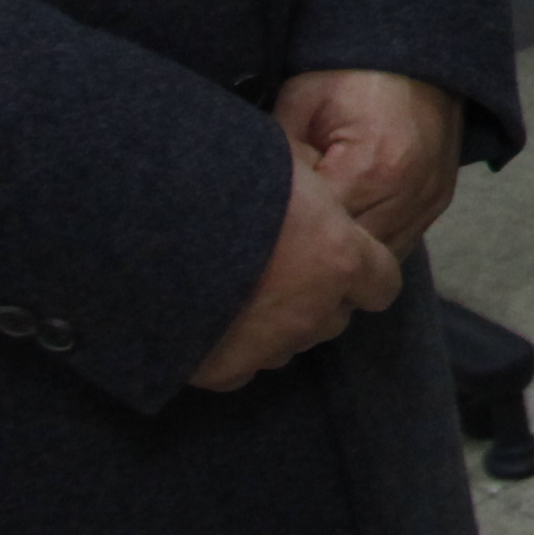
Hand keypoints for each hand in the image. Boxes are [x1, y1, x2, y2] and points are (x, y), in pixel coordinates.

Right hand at [189, 149, 404, 392]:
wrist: (152, 222)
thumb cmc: (224, 180)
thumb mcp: (286, 167)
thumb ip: (315, 193)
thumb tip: (319, 186)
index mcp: (341, 258)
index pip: (382, 282)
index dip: (364, 272)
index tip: (343, 260)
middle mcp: (314, 309)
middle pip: (334, 317)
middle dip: (317, 298)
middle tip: (280, 269)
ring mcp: (270, 344)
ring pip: (290, 344)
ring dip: (276, 325)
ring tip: (240, 291)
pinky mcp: (224, 367)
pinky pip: (242, 367)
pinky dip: (232, 349)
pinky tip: (210, 320)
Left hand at [273, 68, 466, 254]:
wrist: (417, 54)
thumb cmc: (352, 74)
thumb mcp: (300, 102)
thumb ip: (281, 158)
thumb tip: (261, 205)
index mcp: (371, 168)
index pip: (319, 232)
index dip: (289, 232)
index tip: (266, 223)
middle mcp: (408, 194)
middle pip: (351, 255)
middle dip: (316, 251)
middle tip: (282, 242)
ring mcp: (430, 201)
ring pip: (379, 260)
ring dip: (347, 254)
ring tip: (314, 238)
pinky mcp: (438, 202)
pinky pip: (399, 245)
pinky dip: (371, 244)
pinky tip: (346, 228)